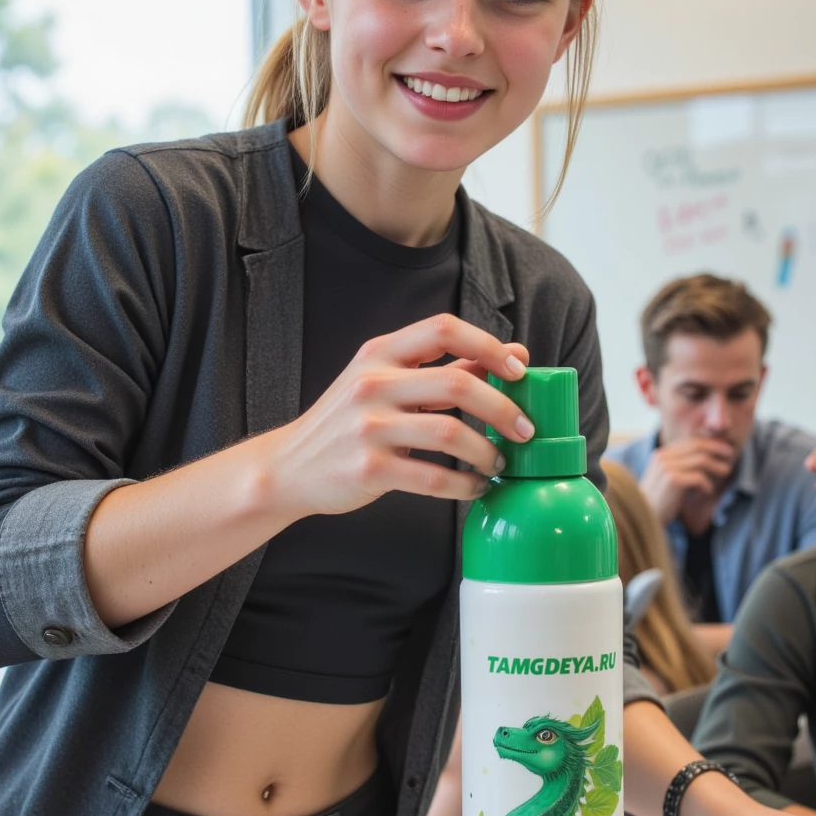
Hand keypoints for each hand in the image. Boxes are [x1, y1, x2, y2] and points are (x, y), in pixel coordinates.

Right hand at [264, 315, 530, 522]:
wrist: (289, 467)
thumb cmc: (347, 423)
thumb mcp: (385, 383)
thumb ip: (444, 369)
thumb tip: (513, 357)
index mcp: (380, 353)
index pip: (444, 328)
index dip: (490, 345)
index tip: (519, 371)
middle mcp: (372, 384)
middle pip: (458, 384)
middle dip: (504, 408)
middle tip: (526, 430)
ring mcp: (368, 427)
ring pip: (450, 434)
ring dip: (487, 452)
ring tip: (499, 462)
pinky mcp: (368, 470)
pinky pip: (433, 479)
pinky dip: (465, 485)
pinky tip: (476, 487)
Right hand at [639, 438, 735, 524]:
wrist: (644, 517)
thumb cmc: (659, 502)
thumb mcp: (668, 479)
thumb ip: (682, 467)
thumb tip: (707, 458)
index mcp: (661, 455)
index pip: (689, 442)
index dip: (709, 443)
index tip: (723, 449)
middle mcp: (662, 457)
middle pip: (697, 446)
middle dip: (717, 449)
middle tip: (731, 456)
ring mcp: (666, 467)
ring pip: (701, 460)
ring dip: (717, 466)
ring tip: (726, 472)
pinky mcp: (673, 480)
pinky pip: (699, 477)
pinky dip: (706, 485)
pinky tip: (704, 493)